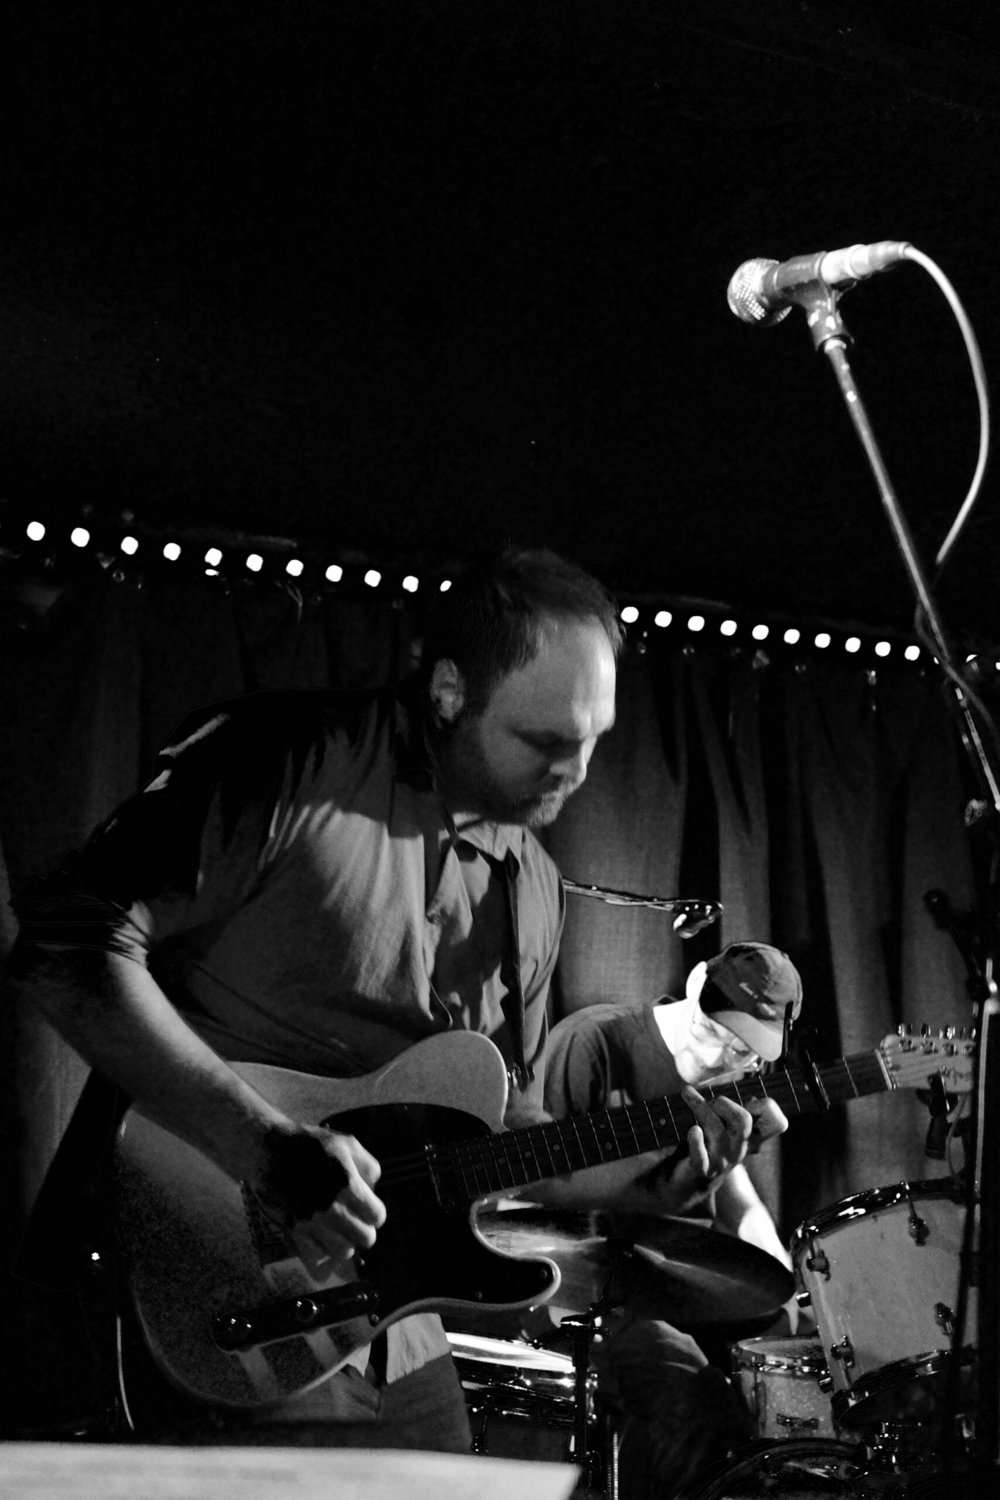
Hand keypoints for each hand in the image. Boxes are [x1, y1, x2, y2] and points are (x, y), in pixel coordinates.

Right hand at [255, 1123, 385, 1275]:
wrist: (267, 1150)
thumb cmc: (308, 1144)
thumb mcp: (346, 1143)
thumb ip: (368, 1166)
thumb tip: (374, 1189)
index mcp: (348, 1185)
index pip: (377, 1216)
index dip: (374, 1212)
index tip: (368, 1207)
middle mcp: (332, 1209)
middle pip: (366, 1239)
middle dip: (364, 1228)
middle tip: (355, 1220)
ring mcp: (312, 1223)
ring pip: (344, 1252)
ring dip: (345, 1242)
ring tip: (339, 1230)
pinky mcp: (293, 1230)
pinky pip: (317, 1254)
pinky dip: (322, 1247)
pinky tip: (320, 1233)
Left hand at [641, 1087, 787, 1212]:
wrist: (689, 1184)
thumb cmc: (708, 1148)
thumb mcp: (726, 1131)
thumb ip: (735, 1115)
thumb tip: (751, 1098)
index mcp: (749, 1138)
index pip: (777, 1124)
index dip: (769, 1108)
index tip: (752, 1100)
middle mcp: (739, 1150)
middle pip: (743, 1121)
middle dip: (724, 1103)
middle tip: (710, 1101)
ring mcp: (721, 1161)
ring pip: (716, 1130)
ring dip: (700, 1108)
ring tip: (688, 1095)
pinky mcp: (701, 1170)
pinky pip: (700, 1156)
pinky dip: (695, 1141)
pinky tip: (692, 1130)